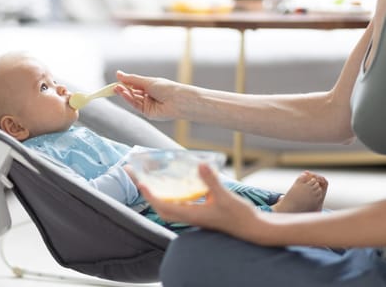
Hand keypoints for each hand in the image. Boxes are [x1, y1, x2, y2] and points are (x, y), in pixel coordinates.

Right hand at [114, 70, 179, 119]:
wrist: (178, 100)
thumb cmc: (166, 88)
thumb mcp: (147, 81)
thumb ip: (131, 79)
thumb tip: (118, 73)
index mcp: (149, 87)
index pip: (134, 85)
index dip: (124, 84)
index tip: (115, 82)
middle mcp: (148, 96)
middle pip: (132, 93)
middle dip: (123, 90)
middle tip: (114, 86)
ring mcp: (147, 105)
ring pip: (132, 99)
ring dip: (124, 94)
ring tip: (117, 88)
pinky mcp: (147, 113)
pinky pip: (136, 106)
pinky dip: (129, 100)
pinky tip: (124, 94)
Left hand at [137, 164, 260, 238]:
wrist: (253, 228)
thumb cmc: (240, 216)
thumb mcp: (225, 197)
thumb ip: (212, 181)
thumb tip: (200, 165)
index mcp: (193, 215)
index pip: (164, 206)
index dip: (151, 196)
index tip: (141, 184)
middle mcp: (192, 217)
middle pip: (164, 210)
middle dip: (151, 198)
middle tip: (143, 182)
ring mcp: (197, 216)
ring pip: (173, 209)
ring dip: (162, 198)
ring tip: (156, 183)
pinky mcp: (204, 214)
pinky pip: (183, 206)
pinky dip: (176, 197)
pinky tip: (180, 186)